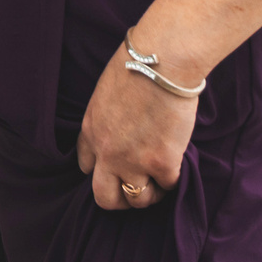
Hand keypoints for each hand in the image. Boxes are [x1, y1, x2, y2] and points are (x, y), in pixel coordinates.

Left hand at [77, 38, 199, 205]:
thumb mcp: (107, 92)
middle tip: (136, 186)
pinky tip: (177, 162)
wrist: (162, 60)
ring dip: (149, 192)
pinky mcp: (161, 163)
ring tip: (159, 176)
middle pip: (104, 197)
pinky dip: (173, 179)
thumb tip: (123, 128)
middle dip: (120, 198)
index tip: (116, 164)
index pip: (85, 166)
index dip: (102, 168)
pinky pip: (168, 186)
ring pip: (137, 201)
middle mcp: (107, 151)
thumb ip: (109, 117)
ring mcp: (133, 161)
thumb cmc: (138, 65)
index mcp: (91, 130)